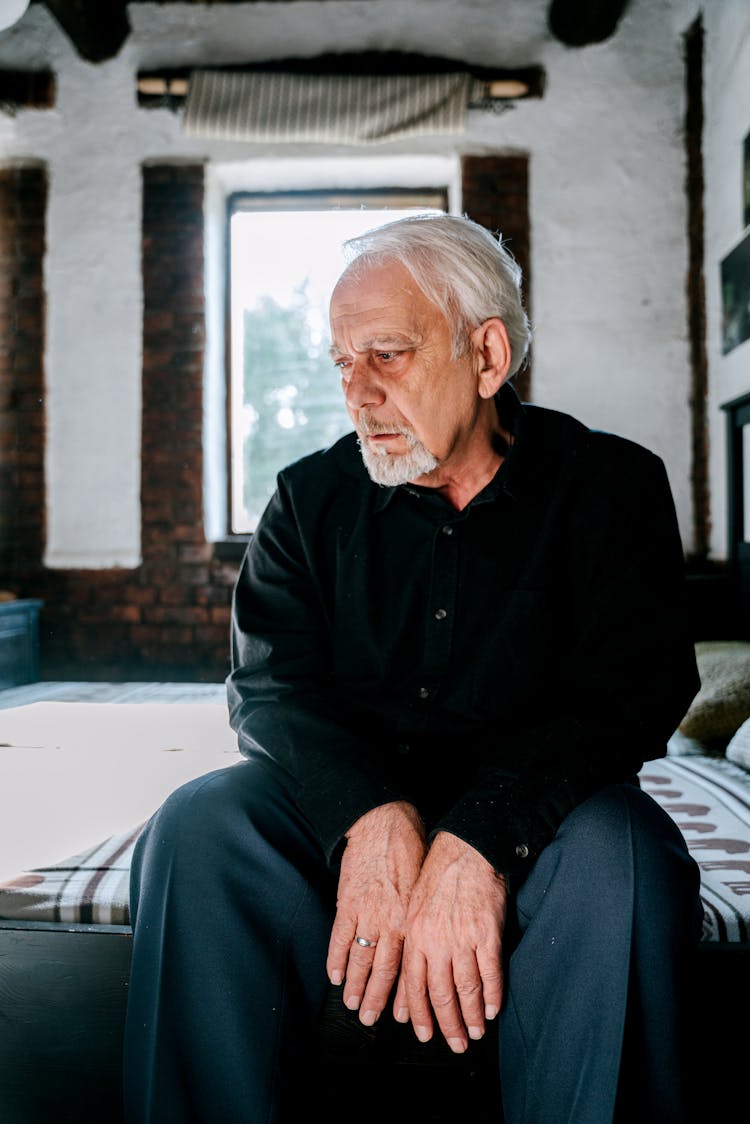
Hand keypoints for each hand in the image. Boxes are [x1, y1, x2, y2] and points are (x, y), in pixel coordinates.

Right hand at [326, 801, 426, 1025]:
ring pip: (361, 959)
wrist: (385, 823)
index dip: (406, 995)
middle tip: (371, 1021)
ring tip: (352, 1005)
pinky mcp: (347, 902)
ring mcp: (367, 913)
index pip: (410, 967)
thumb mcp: (426, 885)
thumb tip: (428, 940)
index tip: (405, 1016)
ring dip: (355, 986)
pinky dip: (336, 958)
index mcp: (413, 920)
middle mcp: (392, 922)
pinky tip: (334, 976)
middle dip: (377, 999)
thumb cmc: (412, 849)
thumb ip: (422, 915)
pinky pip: (340, 937)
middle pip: (384, 971)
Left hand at [393, 830, 505, 1052]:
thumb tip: (414, 978)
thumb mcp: (414, 908)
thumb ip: (415, 942)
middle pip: (440, 995)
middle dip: (448, 1025)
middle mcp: (435, 941)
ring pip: (466, 990)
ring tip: (476, 1032)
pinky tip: (493, 1008)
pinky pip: (490, 973)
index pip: (414, 986)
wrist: (466, 849)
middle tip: (456, 1043)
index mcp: (414, 935)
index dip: (420, 1014)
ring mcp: (462, 938)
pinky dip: (493, 995)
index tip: (424, 1034)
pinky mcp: (487, 933)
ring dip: (472, 1016)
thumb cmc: (439, 876)